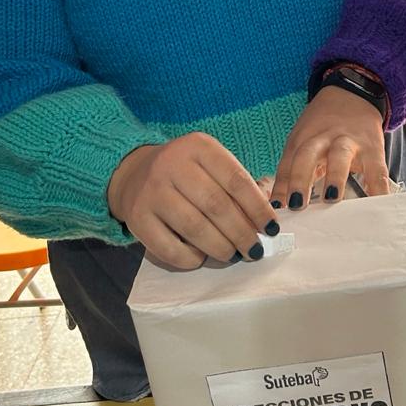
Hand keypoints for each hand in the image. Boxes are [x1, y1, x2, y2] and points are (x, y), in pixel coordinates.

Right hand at [107, 133, 279, 269]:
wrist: (134, 174)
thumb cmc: (187, 174)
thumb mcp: (212, 166)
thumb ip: (239, 188)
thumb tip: (266, 222)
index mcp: (198, 146)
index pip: (236, 180)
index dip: (258, 208)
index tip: (272, 228)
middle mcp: (172, 164)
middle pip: (216, 205)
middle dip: (242, 233)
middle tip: (255, 249)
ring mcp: (152, 191)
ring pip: (195, 228)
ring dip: (221, 248)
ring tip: (234, 255)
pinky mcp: (138, 217)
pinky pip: (170, 247)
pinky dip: (191, 258)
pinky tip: (201, 257)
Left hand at [271, 87, 389, 210]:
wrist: (354, 94)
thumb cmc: (322, 128)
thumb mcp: (302, 143)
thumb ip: (291, 173)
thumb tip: (277, 208)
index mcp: (301, 139)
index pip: (287, 164)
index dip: (280, 187)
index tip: (275, 211)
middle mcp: (322, 139)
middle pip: (307, 155)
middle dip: (300, 179)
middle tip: (296, 205)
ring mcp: (349, 142)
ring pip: (339, 156)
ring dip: (334, 177)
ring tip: (331, 199)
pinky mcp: (373, 149)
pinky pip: (376, 171)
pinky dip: (377, 189)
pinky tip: (375, 206)